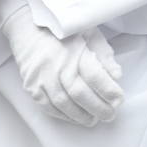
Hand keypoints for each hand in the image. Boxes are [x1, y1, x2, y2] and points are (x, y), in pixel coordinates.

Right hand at [1, 7, 123, 126]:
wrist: (27, 26)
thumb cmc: (63, 30)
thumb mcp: (89, 34)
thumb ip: (104, 56)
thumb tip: (117, 77)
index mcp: (74, 50)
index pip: (94, 75)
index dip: (108, 90)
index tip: (119, 99)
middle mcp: (57, 64)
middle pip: (79, 93)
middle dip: (98, 108)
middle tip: (110, 115)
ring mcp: (42, 76)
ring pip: (63, 103)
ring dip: (80, 116)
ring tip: (93, 120)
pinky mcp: (31, 85)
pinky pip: (46, 106)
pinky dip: (62, 115)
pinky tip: (73, 117)